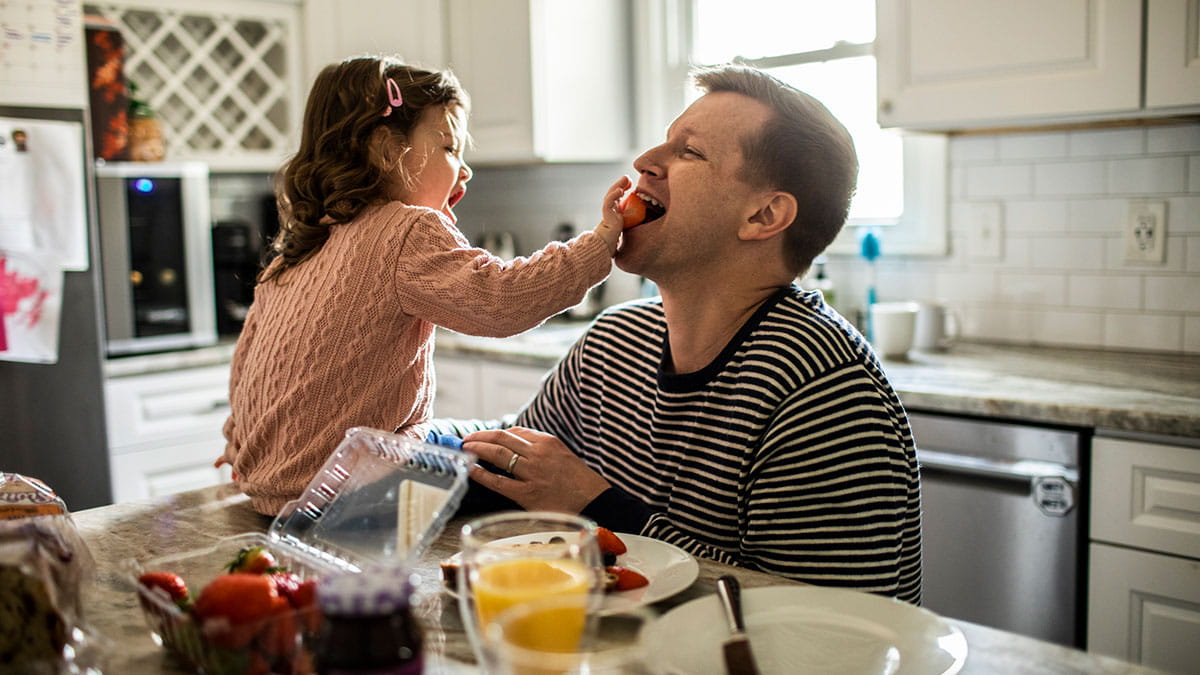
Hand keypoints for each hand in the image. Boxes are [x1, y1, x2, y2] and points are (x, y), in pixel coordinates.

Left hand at [463, 427, 610, 513]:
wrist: (596, 502)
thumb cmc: (579, 482)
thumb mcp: (562, 455)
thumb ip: (540, 449)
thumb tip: (515, 447)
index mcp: (548, 442)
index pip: (515, 431)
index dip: (495, 433)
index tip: (484, 436)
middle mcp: (539, 453)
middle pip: (502, 438)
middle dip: (480, 437)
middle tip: (466, 440)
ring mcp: (532, 473)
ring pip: (498, 454)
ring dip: (477, 449)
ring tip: (464, 449)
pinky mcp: (528, 493)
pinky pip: (498, 481)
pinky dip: (481, 473)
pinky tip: (470, 469)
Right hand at [594, 175, 631, 254]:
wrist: (605, 246)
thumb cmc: (613, 240)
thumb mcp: (625, 228)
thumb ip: (630, 223)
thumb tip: (646, 225)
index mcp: (614, 211)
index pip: (617, 196)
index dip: (623, 188)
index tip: (630, 184)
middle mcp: (610, 209)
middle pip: (614, 192)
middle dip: (621, 184)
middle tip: (628, 178)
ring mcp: (607, 211)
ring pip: (611, 194)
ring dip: (618, 185)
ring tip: (625, 179)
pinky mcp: (606, 214)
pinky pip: (609, 202)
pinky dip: (614, 195)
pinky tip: (620, 190)